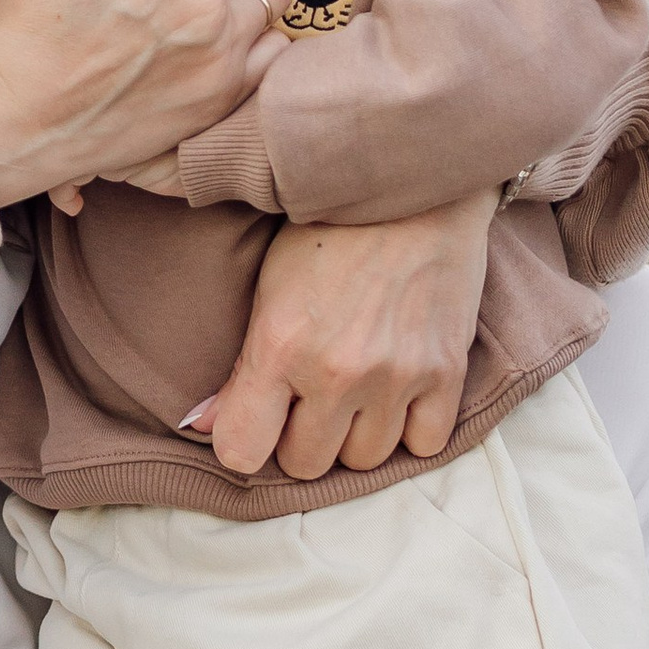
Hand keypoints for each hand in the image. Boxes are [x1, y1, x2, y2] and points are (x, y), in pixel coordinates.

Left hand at [186, 191, 493, 479]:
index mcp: (280, 348)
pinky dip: (409, 429)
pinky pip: (424, 447)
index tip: (256, 423)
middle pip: (306, 464)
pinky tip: (397, 395)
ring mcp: (397, 376)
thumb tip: (201, 426)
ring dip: (355, 435)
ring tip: (355, 393)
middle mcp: (337, 372)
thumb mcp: (266, 288)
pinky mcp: (447, 372)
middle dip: (301, 439)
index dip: (243, 444)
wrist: (410, 184)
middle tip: (308, 400)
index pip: (242, 451)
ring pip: (365, 461)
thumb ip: (238, 368)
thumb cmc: (327, 230)